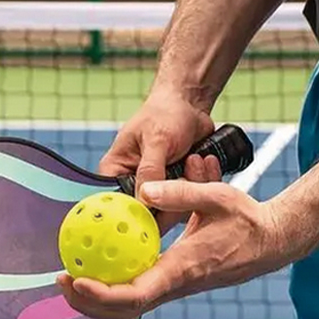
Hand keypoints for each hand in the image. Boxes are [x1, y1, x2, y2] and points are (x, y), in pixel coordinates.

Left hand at [57, 179, 293, 318]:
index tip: (75, 280)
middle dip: (88, 301)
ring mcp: (173, 286)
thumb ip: (181, 191)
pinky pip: (137, 290)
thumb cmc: (246, 220)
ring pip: (128, 305)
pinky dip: (112, 284)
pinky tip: (95, 265)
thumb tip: (143, 188)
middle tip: (59, 279)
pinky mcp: (173, 280)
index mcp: (182, 270)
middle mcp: (174, 285)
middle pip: (123, 309)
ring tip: (66, 278)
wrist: (272, 241)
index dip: (102, 294)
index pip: (136, 294)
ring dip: (95, 297)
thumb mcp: (217, 197)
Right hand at [100, 89, 217, 232]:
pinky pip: (189, 201)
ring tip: (194, 160)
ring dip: (190, 188)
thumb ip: (150, 171)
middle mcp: (133, 183)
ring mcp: (157, 187)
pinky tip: (202, 162)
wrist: (190, 105)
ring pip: (172, 208)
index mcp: (115, 171)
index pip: (118, 204)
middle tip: (184, 174)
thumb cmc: (165, 113)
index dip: (135, 213)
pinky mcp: (177, 188)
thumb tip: (144, 202)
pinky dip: (201, 185)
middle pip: (148, 212)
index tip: (157, 211)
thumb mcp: (157, 140)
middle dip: (172, 198)